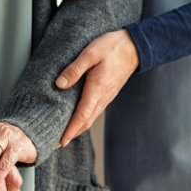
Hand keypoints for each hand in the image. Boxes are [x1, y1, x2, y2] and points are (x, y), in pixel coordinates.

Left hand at [55, 29, 138, 145]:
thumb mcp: (90, 53)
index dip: (70, 130)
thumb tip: (60, 84)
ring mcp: (106, 97)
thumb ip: (74, 69)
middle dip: (70, 135)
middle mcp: (102, 97)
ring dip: (77, 129)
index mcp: (97, 89)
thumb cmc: (112, 47)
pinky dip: (83, 120)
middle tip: (55, 144)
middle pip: (85, 122)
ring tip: (63, 135)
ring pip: (90, 119)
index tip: (60, 141)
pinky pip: (94, 112)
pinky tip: (76, 120)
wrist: (134, 47)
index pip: (82, 116)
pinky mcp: (107, 94)